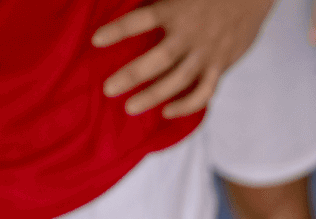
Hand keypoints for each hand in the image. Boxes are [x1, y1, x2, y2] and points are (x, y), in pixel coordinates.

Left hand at [94, 0, 275, 117]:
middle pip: (157, 60)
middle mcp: (190, 34)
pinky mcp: (220, 65)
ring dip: (152, 97)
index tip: (96, 41)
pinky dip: (185, 105)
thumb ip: (158, 2)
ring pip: (177, 81)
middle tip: (108, 90)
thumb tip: (135, 3)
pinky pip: (203, 92)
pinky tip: (166, 111)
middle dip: (131, 76)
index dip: (118, 30)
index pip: (141, 20)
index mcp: (177, 10)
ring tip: (129, 107)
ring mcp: (207, 53)